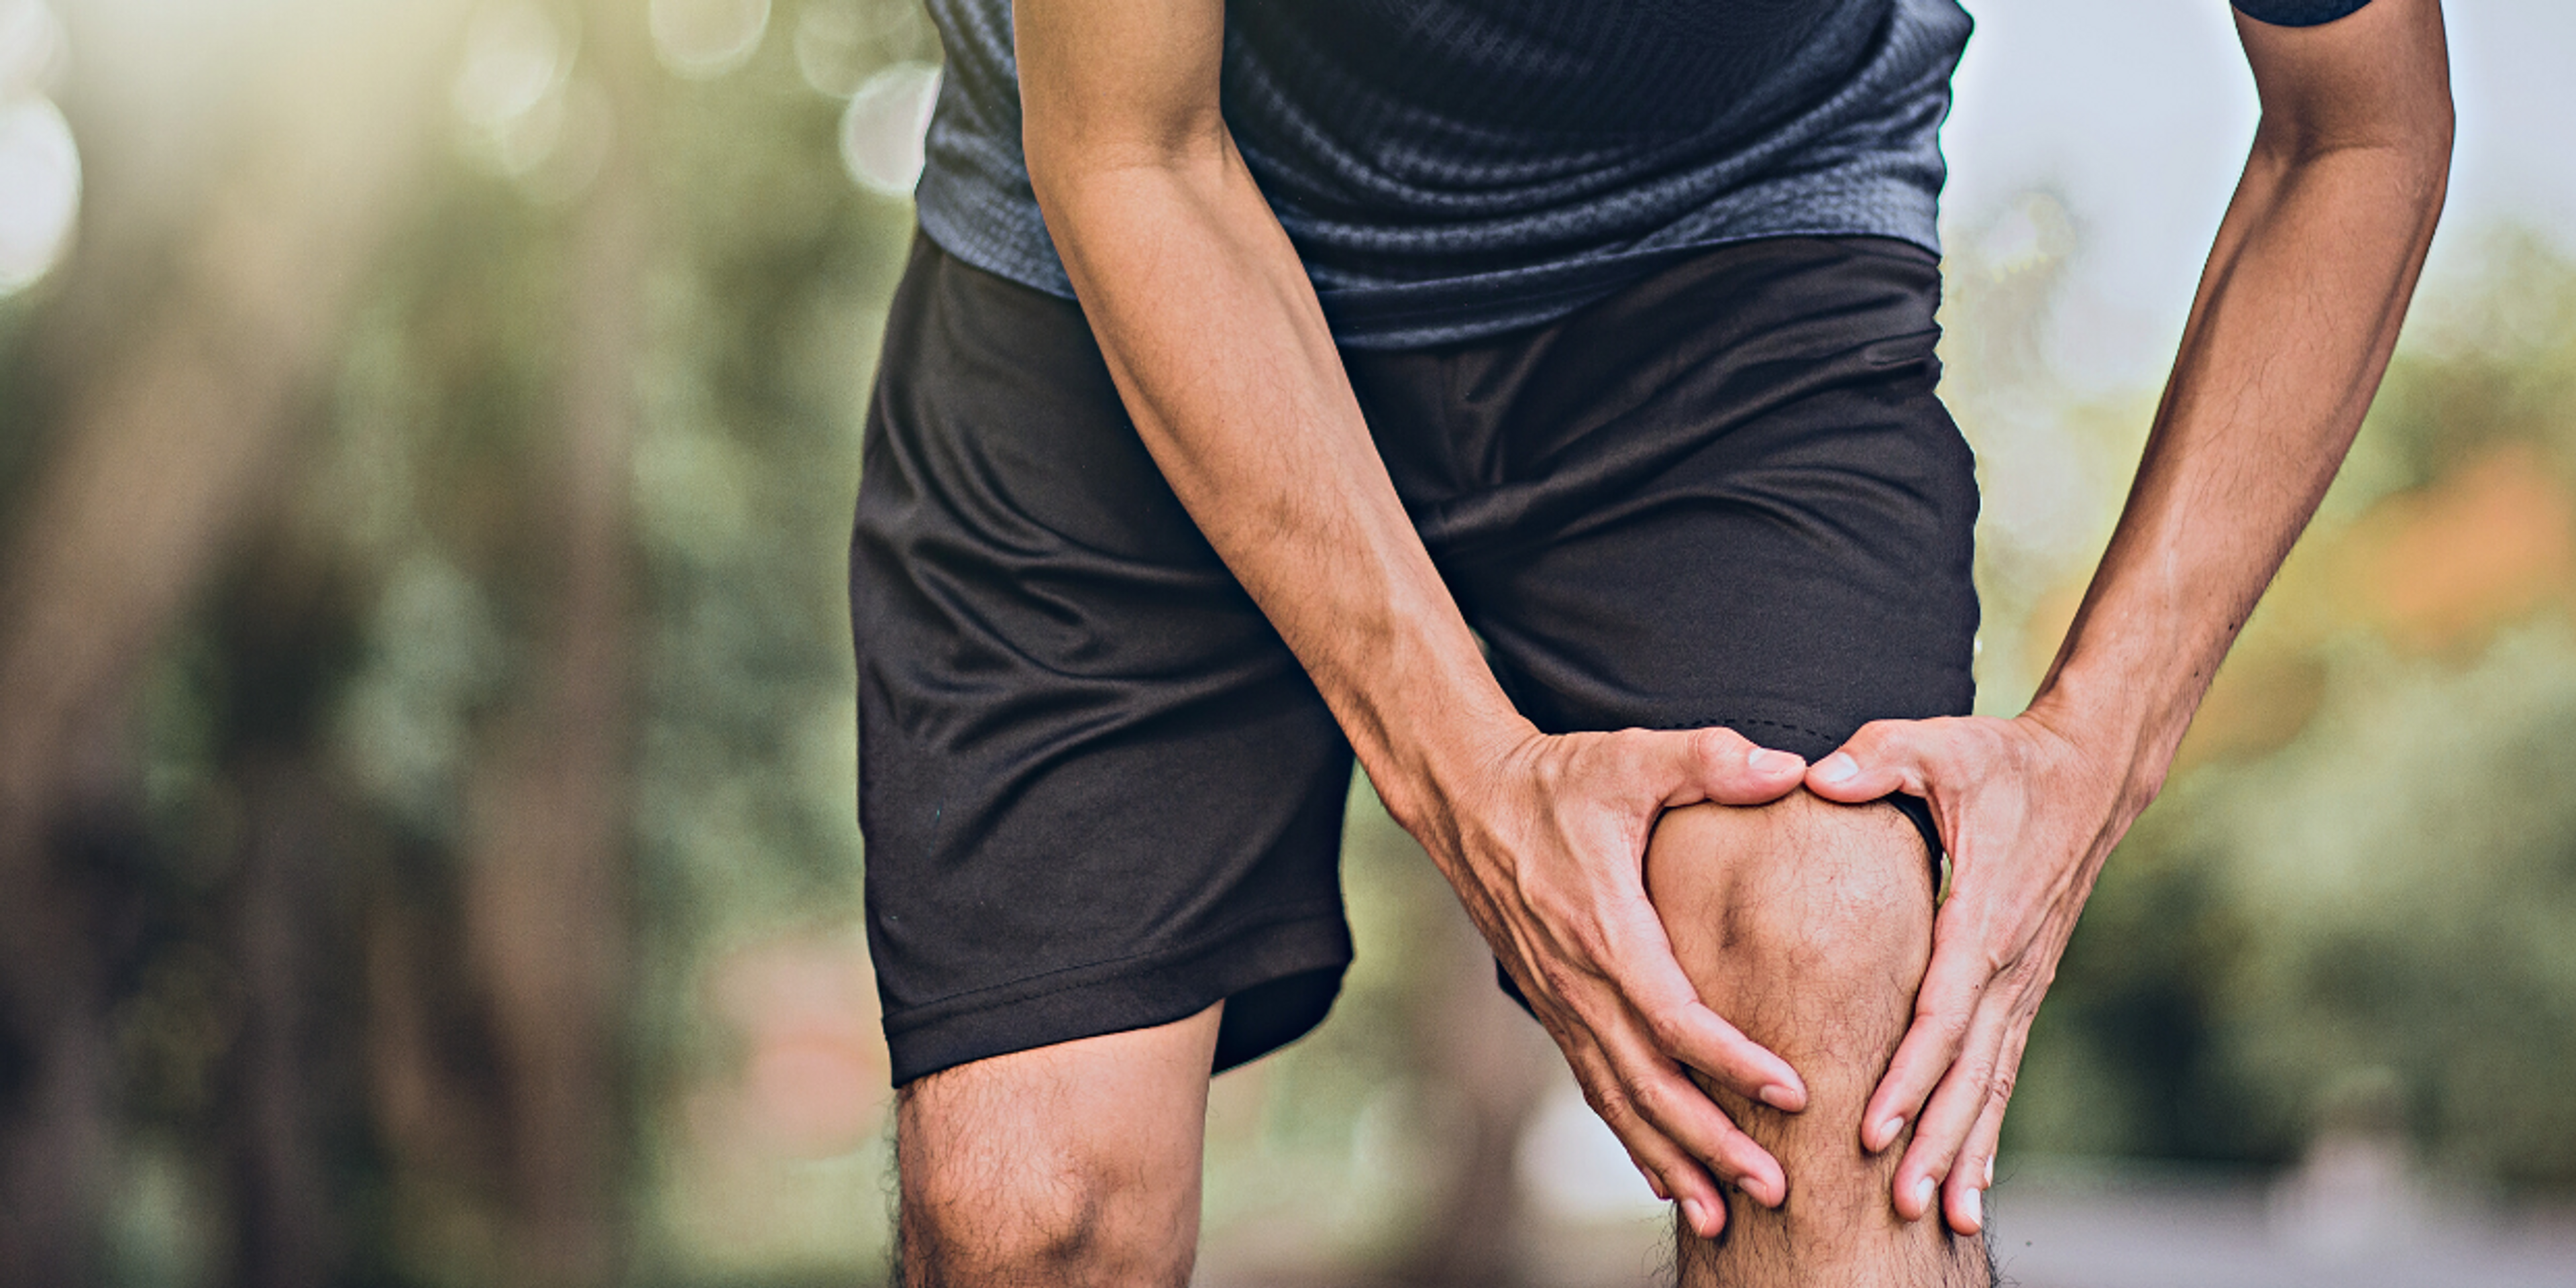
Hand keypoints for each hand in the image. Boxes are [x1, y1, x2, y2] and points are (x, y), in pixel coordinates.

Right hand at [1407, 725, 1808, 1238]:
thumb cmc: (1558, 777)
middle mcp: (1578, 980)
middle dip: (1711, 1142)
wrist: (1467, 798)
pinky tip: (1665, 1179)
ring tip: (1724, 1214)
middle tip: (1776, 1186)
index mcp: (1605, 927)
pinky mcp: (1554, 1006)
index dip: (1733, 1060)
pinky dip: (1631, 1138)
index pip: (1674, 1016)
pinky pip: (1594, 1085)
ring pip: (1618, 1100)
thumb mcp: (1633, 757)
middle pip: (1648, 1082)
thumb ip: (1711, 761)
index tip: (1793, 1091)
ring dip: (1671, 1160)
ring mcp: (1561, 1001)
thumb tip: (1792, 770)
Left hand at [1804, 711, 2139, 1235]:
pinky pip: (2003, 1064)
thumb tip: (1820, 776)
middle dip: (1936, 1138)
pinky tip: (1973, 1176)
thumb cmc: (2003, 758)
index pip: (1943, 1010)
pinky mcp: (2024, 983)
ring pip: (1993, 1079)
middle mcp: (2011, 961)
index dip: (1908, 1073)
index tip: (1872, 1126)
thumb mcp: (1936, 744)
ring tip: (1944, 1215)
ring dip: (1966, 1146)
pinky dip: (1986, 1121)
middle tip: (1903, 1203)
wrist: (2090, 771)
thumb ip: (1878, 758)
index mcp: (1983, 915)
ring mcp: (2025, 978)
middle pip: (1971, 1068)